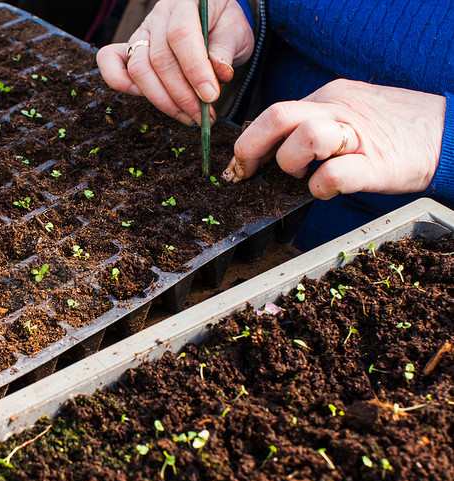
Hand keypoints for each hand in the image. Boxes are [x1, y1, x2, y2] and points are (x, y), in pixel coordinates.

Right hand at [96, 0, 252, 124]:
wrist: (213, 20)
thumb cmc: (223, 26)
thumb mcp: (235, 32)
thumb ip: (225, 51)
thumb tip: (220, 74)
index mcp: (186, 3)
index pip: (181, 34)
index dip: (194, 69)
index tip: (210, 96)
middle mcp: (159, 16)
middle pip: (159, 58)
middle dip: (181, 94)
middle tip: (202, 116)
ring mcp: (142, 33)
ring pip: (138, 69)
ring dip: (162, 100)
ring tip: (187, 116)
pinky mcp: (131, 49)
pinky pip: (111, 64)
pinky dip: (123, 85)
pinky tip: (152, 100)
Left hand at [222, 79, 446, 198]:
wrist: (449, 133)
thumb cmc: (394, 131)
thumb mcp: (349, 114)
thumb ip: (313, 124)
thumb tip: (271, 148)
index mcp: (328, 97)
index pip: (273, 112)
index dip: (249, 141)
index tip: (240, 164)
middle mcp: (338, 109)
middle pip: (277, 115)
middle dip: (250, 148)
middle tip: (247, 171)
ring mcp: (358, 135)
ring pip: (303, 137)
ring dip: (289, 164)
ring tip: (302, 176)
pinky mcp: (376, 164)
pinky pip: (333, 174)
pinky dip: (320, 187)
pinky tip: (325, 190)